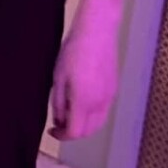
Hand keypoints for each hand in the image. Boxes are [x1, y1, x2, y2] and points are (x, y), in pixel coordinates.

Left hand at [49, 14, 118, 140]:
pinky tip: (81, 101)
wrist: (97, 31)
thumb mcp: (58, 77)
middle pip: (89, 132)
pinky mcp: (114, 89)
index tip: (52, 130)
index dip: (62, 135)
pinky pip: (104, 110)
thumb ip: (57, 102)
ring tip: (69, 112)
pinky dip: (92, 114)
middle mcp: (100, 102)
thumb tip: (59, 119)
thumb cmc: (75, 50)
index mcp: (84, 101)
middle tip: (59, 123)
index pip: (75, 132)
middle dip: (73, 132)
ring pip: (98, 123)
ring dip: (84, 124)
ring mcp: (110, 96)